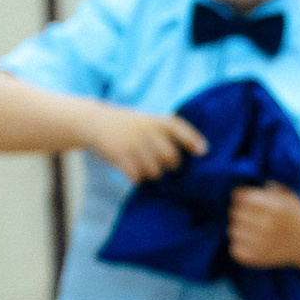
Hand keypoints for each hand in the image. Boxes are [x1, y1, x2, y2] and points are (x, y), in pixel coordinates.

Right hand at [91, 105, 206, 182]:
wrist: (95, 121)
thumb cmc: (129, 126)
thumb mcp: (148, 121)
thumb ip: (168, 133)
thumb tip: (195, 153)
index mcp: (157, 121)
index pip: (181, 129)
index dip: (194, 141)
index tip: (203, 152)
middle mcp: (147, 130)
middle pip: (172, 158)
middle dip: (170, 166)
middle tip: (162, 165)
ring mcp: (133, 143)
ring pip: (155, 171)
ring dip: (152, 174)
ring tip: (143, 167)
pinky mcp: (120, 155)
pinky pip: (137, 176)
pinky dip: (136, 178)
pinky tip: (132, 171)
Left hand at [227, 184, 299, 268]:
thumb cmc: (297, 216)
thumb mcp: (288, 197)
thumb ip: (266, 190)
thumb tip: (240, 194)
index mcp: (275, 208)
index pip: (240, 198)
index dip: (242, 197)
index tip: (247, 201)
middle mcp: (268, 225)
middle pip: (235, 213)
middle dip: (240, 212)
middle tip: (249, 216)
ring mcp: (263, 244)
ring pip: (233, 231)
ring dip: (239, 229)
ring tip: (250, 229)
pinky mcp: (259, 258)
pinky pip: (235, 250)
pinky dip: (240, 245)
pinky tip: (251, 242)